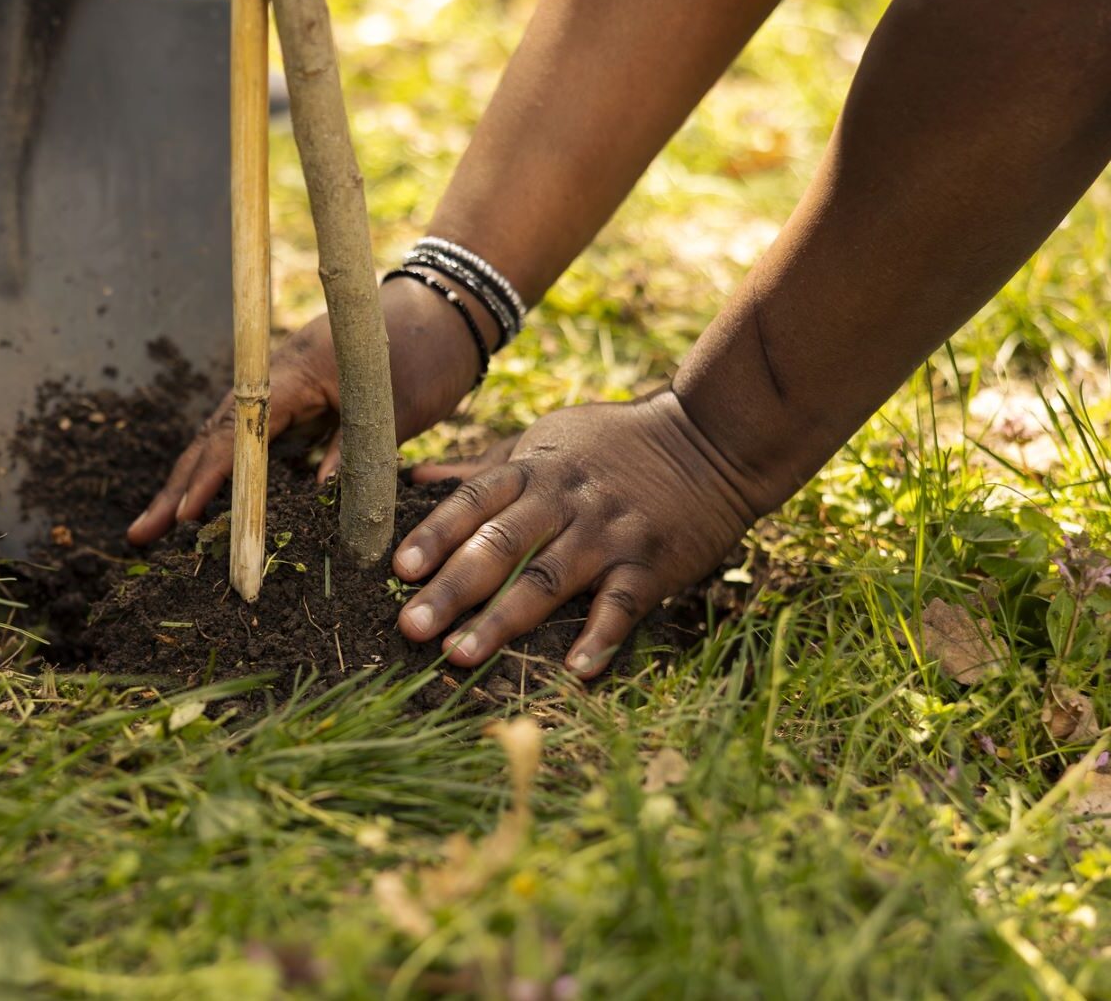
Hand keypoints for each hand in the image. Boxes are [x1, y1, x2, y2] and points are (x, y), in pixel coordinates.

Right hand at [128, 276, 498, 544]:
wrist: (447, 310)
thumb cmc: (424, 352)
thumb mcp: (395, 412)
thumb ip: (353, 459)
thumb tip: (314, 508)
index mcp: (292, 375)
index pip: (238, 432)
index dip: (210, 477)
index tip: (182, 515)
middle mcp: (274, 381)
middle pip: (215, 438)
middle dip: (178, 487)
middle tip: (141, 534)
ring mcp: (282, 392)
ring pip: (227, 442)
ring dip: (194, 484)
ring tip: (160, 527)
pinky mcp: (298, 404)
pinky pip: (255, 444)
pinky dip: (231, 476)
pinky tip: (215, 507)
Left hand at [392, 390, 761, 676]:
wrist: (711, 439)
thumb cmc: (613, 444)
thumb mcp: (545, 439)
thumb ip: (481, 468)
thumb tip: (415, 480)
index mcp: (534, 472)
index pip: (473, 503)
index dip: (435, 536)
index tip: (399, 569)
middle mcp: (564, 503)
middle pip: (499, 547)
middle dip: (452, 588)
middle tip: (412, 626)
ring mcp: (607, 536)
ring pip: (547, 581)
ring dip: (503, 621)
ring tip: (461, 656)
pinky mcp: (650, 565)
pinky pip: (620, 605)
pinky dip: (599, 638)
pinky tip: (574, 671)